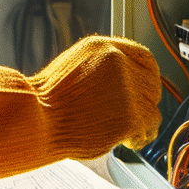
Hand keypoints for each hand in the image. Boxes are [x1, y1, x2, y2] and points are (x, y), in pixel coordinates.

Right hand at [0, 36, 161, 185]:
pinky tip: (130, 141)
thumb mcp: (74, 66)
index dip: (149, 75)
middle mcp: (118, 63)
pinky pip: (146, 128)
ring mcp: (125, 90)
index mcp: (103, 48)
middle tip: (138, 113)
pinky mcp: (128, 116)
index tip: (147, 86)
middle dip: (146, 100)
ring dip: (143, 121)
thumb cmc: (48, 99)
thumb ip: (100, 68)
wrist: (36, 118)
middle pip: (151, 83)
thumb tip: (123, 80)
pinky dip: (140, 137)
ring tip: (133, 132)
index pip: (144, 57)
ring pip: (151, 107)